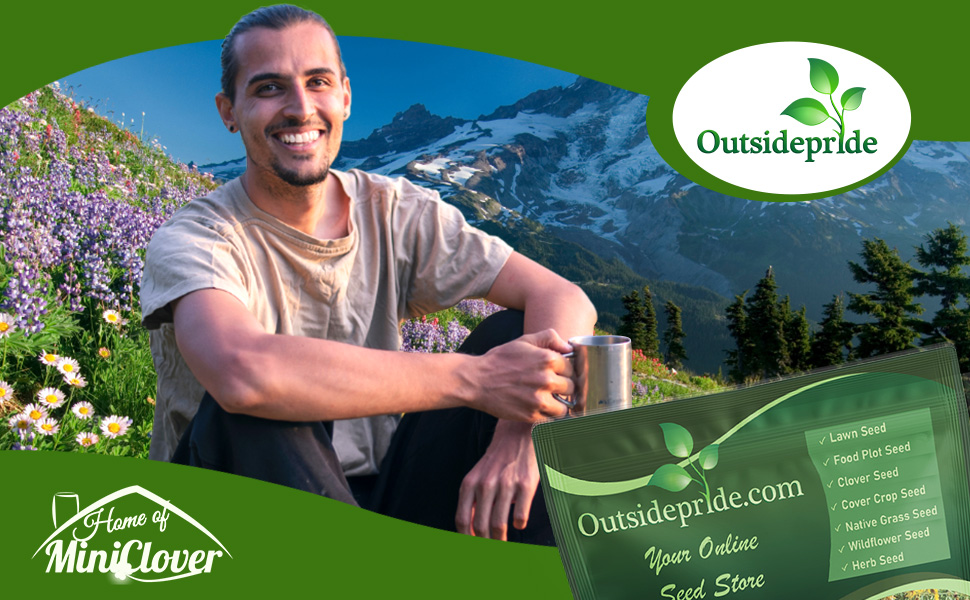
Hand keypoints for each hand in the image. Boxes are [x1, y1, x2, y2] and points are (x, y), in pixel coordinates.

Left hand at [456, 420, 538, 539]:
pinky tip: (519, 522)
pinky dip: (519, 524)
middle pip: (481, 526)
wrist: (518, 435)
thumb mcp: (477, 477)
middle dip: (485, 543)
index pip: (462, 520)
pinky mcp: (525, 484)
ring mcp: (505, 484)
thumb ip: (472, 501)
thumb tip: (469, 530)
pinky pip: (520, 516)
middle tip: (491, 550)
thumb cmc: (496, 462)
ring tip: (503, 542)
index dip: (466, 539)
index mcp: (470, 484)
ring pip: (499, 525)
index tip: (472, 549)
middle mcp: (485, 484)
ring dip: (501, 539)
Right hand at [469, 329, 573, 421]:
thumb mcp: (524, 341)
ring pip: (566, 405)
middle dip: (564, 387)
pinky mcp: (532, 415)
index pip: (572, 368)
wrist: (477, 380)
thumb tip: (568, 348)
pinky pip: (552, 418)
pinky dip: (548, 414)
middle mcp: (546, 379)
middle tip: (552, 387)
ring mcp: (539, 399)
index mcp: (548, 359)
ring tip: (549, 400)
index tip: (558, 374)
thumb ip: (549, 338)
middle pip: (571, 387)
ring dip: (559, 403)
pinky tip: (540, 408)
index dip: (565, 371)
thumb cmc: (500, 359)